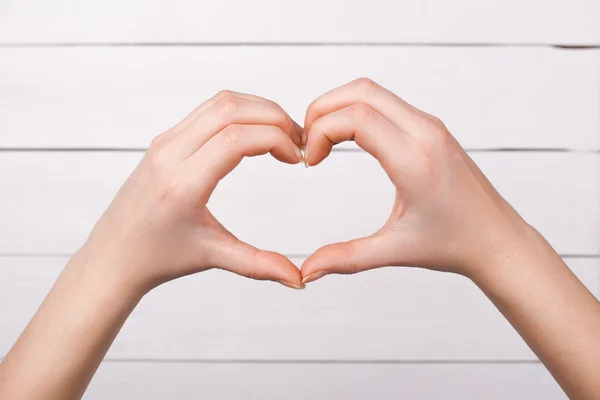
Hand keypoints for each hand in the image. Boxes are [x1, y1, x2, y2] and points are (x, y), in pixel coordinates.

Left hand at [81, 91, 305, 292]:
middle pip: (231, 109)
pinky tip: (256, 134)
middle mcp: (170, 154)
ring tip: (282, 135)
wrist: (113, 255)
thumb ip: (259, 265)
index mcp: (182, 184)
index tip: (296, 158)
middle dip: (274, 117)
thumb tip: (299, 279)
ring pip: (220, 102)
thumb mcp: (212, 257)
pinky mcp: (165, 139)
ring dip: (258, 110)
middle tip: (298, 142)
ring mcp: (165, 142)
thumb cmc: (158, 256)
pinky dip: (240, 112)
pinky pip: (207, 110)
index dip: (276, 139)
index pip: (237, 138)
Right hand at [300, 78, 535, 282]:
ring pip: (373, 92)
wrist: (497, 240)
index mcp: (416, 161)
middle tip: (307, 143)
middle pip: (361, 92)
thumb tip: (307, 271)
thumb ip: (345, 259)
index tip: (311, 161)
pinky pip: (388, 103)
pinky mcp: (432, 128)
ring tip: (323, 142)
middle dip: (322, 109)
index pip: (356, 118)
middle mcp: (426, 133)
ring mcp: (431, 126)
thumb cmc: (453, 244)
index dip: (320, 131)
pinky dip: (358, 111)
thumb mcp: (394, 251)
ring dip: (340, 108)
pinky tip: (348, 140)